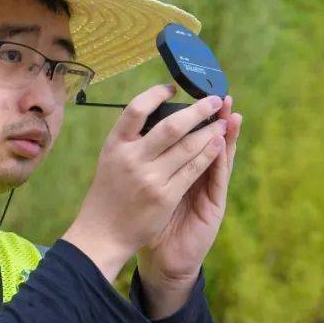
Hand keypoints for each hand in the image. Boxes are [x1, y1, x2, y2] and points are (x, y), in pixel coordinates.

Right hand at [62, 85, 229, 283]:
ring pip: (187, 147)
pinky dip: (208, 154)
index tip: (172, 88)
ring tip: (221, 121)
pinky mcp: (165, 196)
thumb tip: (153, 115)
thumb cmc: (107, 196)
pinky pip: (193, 170)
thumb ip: (129, 141)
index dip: (156, 94)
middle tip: (212, 100)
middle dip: (196, 110)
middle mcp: (132, 158)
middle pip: (170, 126)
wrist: (102, 234)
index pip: (136, 109)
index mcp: (115, 145)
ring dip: (209, 131)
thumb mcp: (110, 160)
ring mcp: (150, 178)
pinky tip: (219, 145)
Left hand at [136, 94, 240, 318]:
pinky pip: (219, 179)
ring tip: (232, 112)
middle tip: (219, 96)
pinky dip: (222, 160)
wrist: (164, 261)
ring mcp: (208, 192)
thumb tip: (137, 137)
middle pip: (208, 142)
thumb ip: (152, 168)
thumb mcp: (149, 191)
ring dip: (227, 134)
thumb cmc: (151, 225)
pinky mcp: (214, 207)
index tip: (197, 95)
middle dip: (212, 119)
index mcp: (182, 172)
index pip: (192, 139)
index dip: (197, 119)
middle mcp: (198, 179)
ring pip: (220, 157)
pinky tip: (224, 143)